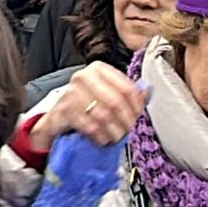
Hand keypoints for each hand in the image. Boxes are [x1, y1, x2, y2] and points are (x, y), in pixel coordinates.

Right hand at [31, 62, 145, 149]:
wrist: (60, 115)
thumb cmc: (87, 102)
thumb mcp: (106, 91)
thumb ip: (126, 91)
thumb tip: (147, 92)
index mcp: (98, 69)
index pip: (126, 88)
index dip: (137, 106)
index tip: (139, 117)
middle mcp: (83, 77)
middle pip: (116, 102)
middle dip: (126, 121)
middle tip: (130, 130)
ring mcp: (72, 93)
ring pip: (104, 116)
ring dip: (115, 131)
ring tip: (118, 137)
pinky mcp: (65, 110)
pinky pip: (90, 127)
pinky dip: (101, 136)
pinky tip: (104, 139)